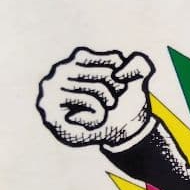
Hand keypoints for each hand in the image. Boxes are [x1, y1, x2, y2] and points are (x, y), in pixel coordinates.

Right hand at [37, 47, 153, 147]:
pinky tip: (89, 121)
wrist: (119, 132)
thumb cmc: (122, 101)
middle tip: (109, 104)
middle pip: (106, 75)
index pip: (115, 60)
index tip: (117, 89)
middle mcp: (61, 69)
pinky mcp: (50, 112)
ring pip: (97, 89)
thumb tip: (118, 74)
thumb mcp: (138, 76)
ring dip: (107, 106)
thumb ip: (139, 63)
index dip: (124, 79)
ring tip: (99, 111)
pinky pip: (86, 107)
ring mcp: (52, 90)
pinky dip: (98, 117)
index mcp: (79, 57)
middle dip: (116, 94)